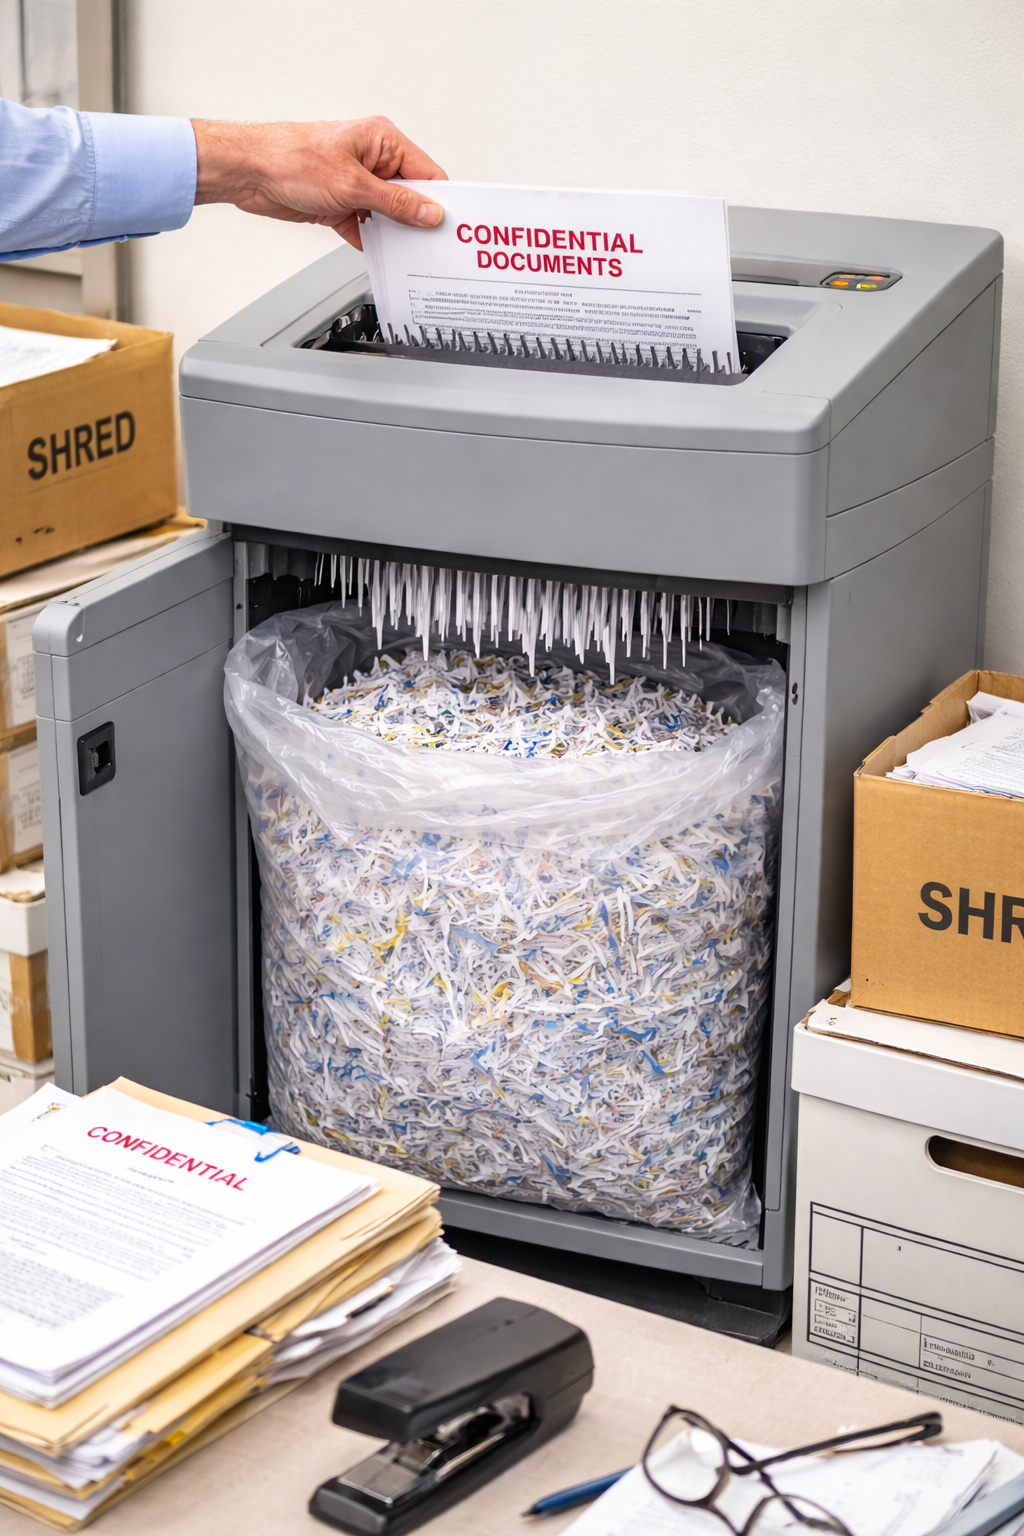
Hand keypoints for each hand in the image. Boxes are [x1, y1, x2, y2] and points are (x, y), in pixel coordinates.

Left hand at [191, 116, 445, 248]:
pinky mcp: (342, 204)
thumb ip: (395, 203)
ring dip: (395, 234)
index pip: (426, 173)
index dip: (439, 201)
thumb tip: (428, 212)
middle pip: (410, 196)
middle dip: (418, 221)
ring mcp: (357, 183)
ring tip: (408, 255)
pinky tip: (381, 256)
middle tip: (432, 247)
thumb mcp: (353, 185)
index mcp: (382, 140)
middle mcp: (373, 159)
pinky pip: (368, 227)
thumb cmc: (290, 158)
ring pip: (389, 215)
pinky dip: (373, 242)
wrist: (250, 172)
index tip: (449, 228)